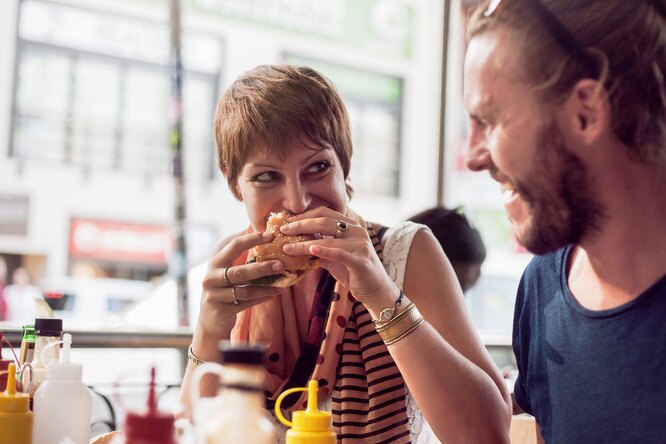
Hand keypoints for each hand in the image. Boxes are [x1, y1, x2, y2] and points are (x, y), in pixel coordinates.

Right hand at [197, 231, 283, 337]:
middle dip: (262, 268)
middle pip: (240, 272)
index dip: (253, 239)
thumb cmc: (223, 286)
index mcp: (215, 261)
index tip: (271, 235)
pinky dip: (262, 298)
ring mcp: (215, 295)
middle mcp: (212, 277)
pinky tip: (274, 293)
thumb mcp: (226, 266)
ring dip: (266, 288)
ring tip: (282, 285)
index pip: (234, 245)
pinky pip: (246, 303)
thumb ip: (238, 249)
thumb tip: (256, 225)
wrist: (210, 317)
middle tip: (281, 265)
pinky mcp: (221, 311)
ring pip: (245, 291)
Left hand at [280, 207, 396, 303]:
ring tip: (287, 247)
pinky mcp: (360, 261)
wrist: (375, 290)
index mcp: (350, 226)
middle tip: (283, 230)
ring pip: (328, 239)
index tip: (287, 221)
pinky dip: (324, 250)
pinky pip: (339, 253)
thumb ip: (319, 247)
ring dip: (304, 243)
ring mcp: (360, 245)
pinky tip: (310, 249)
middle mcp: (357, 231)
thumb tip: (295, 243)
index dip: (305, 215)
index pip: (325, 212)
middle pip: (325, 221)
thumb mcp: (333, 256)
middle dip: (301, 224)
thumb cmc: (353, 272)